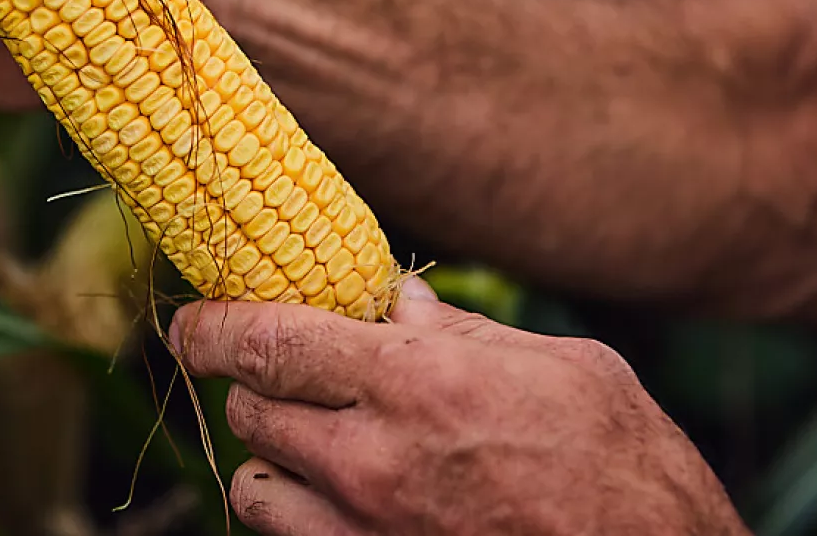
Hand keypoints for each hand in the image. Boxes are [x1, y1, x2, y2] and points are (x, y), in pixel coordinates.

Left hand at [170, 284, 749, 535]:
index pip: (271, 341)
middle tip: (286, 371)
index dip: (213, 326)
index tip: (189, 320)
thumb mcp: (559, 365)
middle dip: (257, 382)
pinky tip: (337, 499)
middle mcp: (375, 463)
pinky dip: (295, 515)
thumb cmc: (626, 466)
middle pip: (254, 408)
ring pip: (255, 489)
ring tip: (313, 440)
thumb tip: (398, 303)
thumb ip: (462, 333)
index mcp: (418, 384)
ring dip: (271, 456)